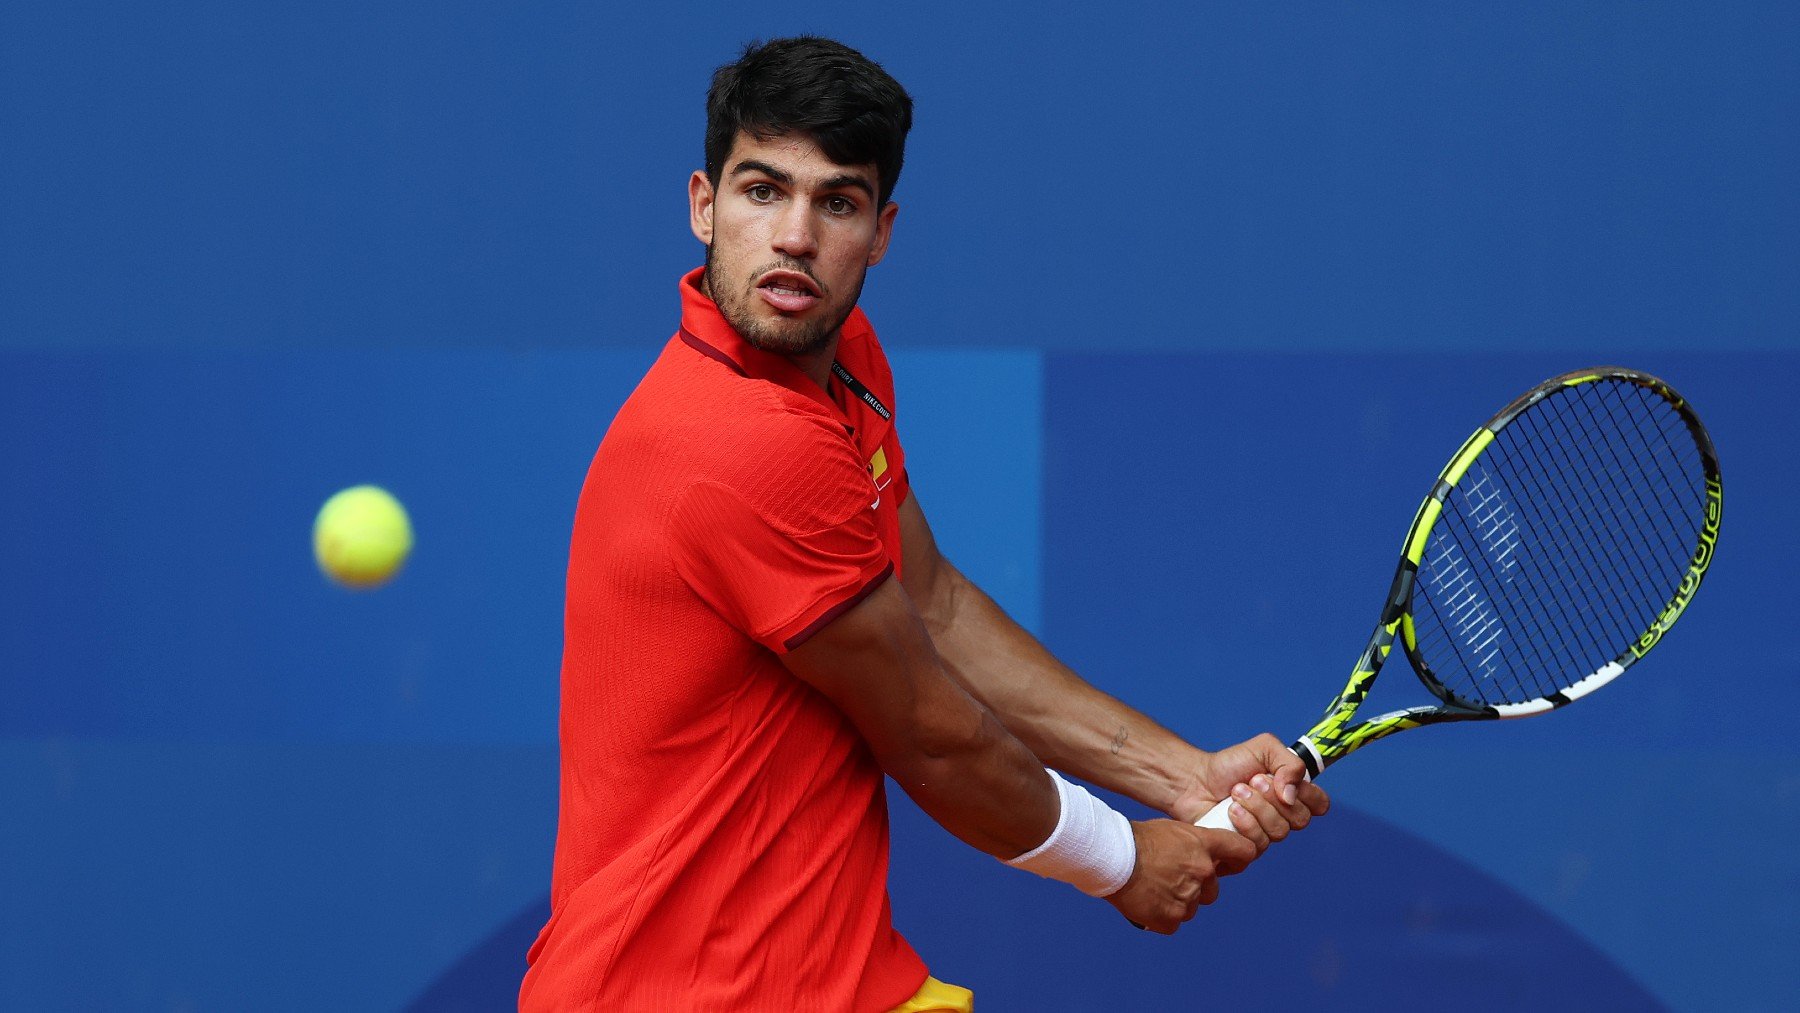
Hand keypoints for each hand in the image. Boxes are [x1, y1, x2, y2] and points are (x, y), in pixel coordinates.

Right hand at [1104, 819, 1257, 933]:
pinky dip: (1161, 917)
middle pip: (1211, 890)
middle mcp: (1202, 871)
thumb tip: (1204, 858)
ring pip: (1191, 907)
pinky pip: (1173, 922)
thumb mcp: (1170, 830)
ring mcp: (1188, 897)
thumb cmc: (1134, 839)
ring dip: (1176, 902)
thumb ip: (1192, 845)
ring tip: (1151, 889)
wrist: (1111, 857)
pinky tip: (1145, 903)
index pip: (1242, 851)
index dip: (1240, 859)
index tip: (1231, 865)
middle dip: (1195, 888)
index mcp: (1203, 845)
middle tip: (1168, 879)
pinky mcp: (1171, 919)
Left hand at [1167, 733, 1329, 847]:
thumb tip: (1292, 795)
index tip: (1282, 781)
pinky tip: (1230, 810)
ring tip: (1236, 793)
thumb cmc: (1229, 764)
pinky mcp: (1249, 847)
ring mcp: (1267, 833)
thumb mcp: (1264, 748)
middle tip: (1252, 781)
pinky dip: (1244, 823)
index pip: (1320, 804)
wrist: (1196, 781)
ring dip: (1256, 807)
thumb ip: (1290, 763)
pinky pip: (1259, 844)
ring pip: (1279, 832)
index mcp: (1293, 792)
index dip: (1307, 795)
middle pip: (1300, 819)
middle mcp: (1284, 815)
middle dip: (1273, 797)